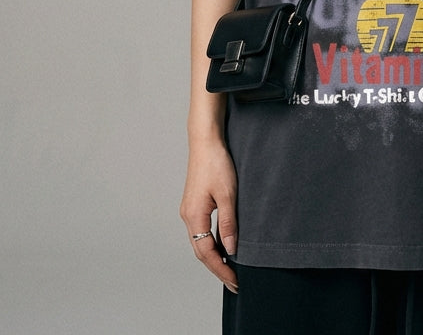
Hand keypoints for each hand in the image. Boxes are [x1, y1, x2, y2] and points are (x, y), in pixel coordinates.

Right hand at [180, 139, 238, 293]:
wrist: (206, 141)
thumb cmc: (216, 163)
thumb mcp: (228, 194)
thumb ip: (229, 223)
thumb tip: (231, 250)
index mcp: (194, 216)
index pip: (207, 253)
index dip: (221, 269)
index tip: (235, 281)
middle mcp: (188, 216)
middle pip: (201, 251)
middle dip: (217, 268)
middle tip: (234, 281)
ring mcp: (189, 210)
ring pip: (200, 241)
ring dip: (213, 256)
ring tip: (229, 268)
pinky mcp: (194, 203)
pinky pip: (201, 230)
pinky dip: (211, 242)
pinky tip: (223, 245)